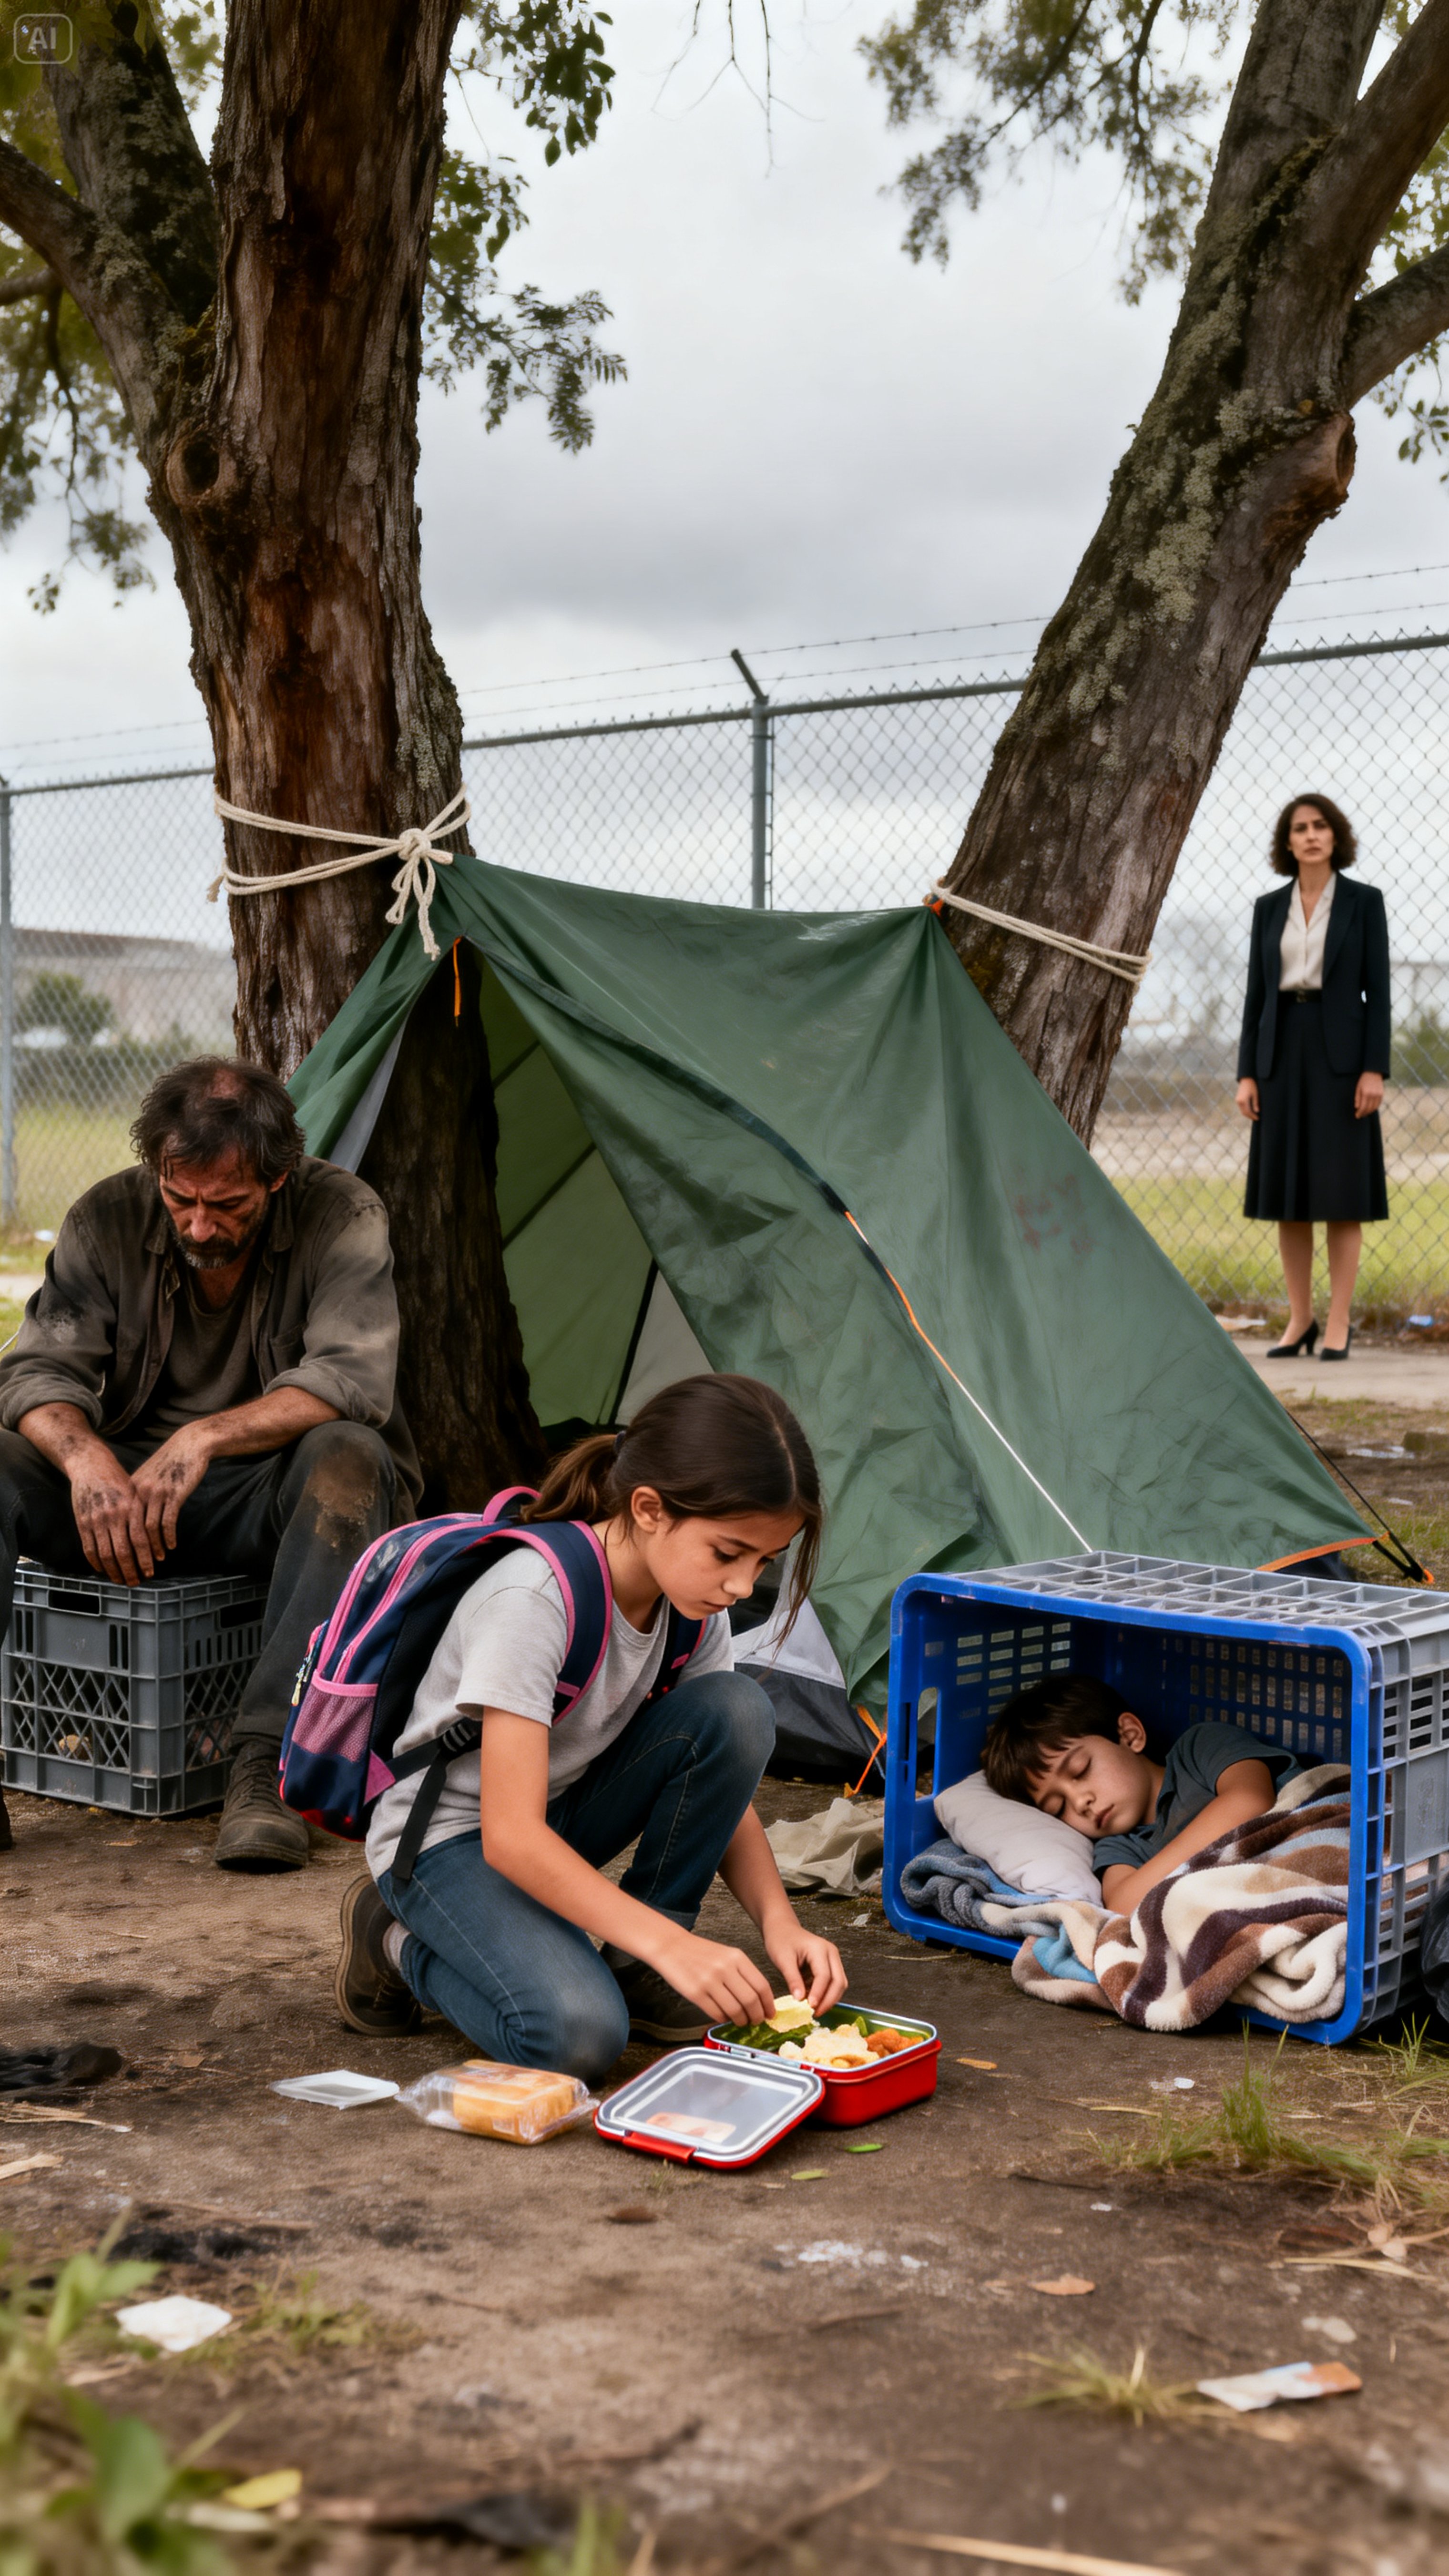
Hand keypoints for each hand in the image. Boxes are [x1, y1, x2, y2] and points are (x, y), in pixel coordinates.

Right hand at [68, 1446, 152, 1584]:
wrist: (91, 1465)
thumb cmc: (118, 1479)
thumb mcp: (135, 1492)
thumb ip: (142, 1514)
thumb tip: (156, 1537)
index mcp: (131, 1508)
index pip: (140, 1541)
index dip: (145, 1560)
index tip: (151, 1572)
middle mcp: (114, 1515)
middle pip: (123, 1552)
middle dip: (131, 1571)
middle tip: (136, 1582)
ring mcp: (96, 1520)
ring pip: (105, 1554)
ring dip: (114, 1571)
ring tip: (121, 1580)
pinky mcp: (82, 1522)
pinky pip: (89, 1548)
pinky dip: (96, 1562)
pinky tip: (103, 1569)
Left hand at [129, 1424, 213, 1558]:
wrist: (189, 1444)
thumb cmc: (170, 1462)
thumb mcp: (148, 1477)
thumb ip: (139, 1496)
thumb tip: (133, 1519)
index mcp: (130, 1489)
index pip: (119, 1524)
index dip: (121, 1545)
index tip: (124, 1560)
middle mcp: (139, 1492)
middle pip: (131, 1531)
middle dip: (135, 1554)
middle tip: (139, 1569)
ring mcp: (156, 1492)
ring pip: (149, 1529)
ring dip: (153, 1548)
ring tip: (157, 1560)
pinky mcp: (173, 1493)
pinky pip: (168, 1521)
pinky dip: (169, 1536)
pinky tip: (172, 1546)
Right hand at [650, 1925, 776, 2026]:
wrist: (672, 1947)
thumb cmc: (701, 1953)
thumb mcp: (727, 1955)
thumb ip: (743, 1974)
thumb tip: (758, 2000)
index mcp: (737, 1957)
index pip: (761, 1986)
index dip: (768, 2004)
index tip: (770, 2014)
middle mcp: (725, 1969)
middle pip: (751, 2001)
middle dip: (756, 2016)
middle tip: (755, 2021)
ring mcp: (710, 1982)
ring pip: (735, 2011)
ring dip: (741, 2020)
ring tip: (740, 2021)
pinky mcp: (696, 1994)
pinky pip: (717, 2014)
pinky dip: (724, 2020)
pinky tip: (724, 2017)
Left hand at [765, 1922, 846, 2015]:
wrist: (782, 1929)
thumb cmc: (781, 1940)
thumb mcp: (783, 1959)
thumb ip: (792, 1979)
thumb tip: (800, 1999)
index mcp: (819, 1949)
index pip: (825, 1975)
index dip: (819, 1993)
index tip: (810, 2008)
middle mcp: (831, 1953)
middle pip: (839, 1981)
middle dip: (829, 2000)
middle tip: (815, 2013)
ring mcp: (832, 1958)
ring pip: (840, 1984)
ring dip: (830, 1998)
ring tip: (814, 2009)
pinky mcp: (830, 1965)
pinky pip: (834, 1983)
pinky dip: (826, 1994)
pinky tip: (814, 2000)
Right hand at [1235, 1078, 1258, 1120]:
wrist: (1246, 1079)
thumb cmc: (1252, 1086)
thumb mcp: (1255, 1095)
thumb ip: (1255, 1103)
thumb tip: (1257, 1111)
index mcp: (1243, 1101)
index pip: (1248, 1112)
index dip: (1253, 1116)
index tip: (1258, 1118)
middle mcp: (1239, 1102)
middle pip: (1244, 1112)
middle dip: (1250, 1116)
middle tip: (1256, 1118)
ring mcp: (1237, 1101)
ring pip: (1242, 1110)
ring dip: (1248, 1114)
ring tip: (1254, 1115)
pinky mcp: (1238, 1099)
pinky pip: (1241, 1107)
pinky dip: (1246, 1110)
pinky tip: (1251, 1110)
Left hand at [1355, 1071, 1384, 1117]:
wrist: (1374, 1072)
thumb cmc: (1363, 1080)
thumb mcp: (1358, 1088)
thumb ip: (1357, 1098)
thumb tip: (1357, 1107)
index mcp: (1366, 1093)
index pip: (1363, 1107)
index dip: (1360, 1113)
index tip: (1357, 1116)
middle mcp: (1373, 1095)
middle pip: (1368, 1109)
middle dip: (1364, 1114)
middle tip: (1360, 1116)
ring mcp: (1378, 1095)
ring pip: (1374, 1108)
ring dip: (1369, 1112)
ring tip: (1364, 1113)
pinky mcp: (1382, 1094)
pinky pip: (1378, 1104)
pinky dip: (1374, 1108)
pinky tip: (1370, 1109)